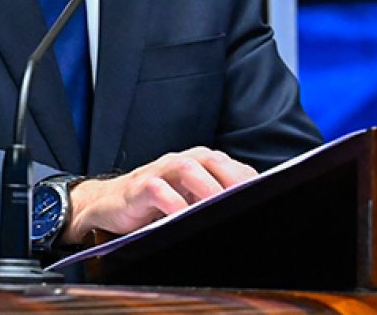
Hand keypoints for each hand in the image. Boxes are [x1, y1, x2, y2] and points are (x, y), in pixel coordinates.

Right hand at [62, 146, 257, 243]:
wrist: (109, 205)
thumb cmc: (158, 204)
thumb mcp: (191, 202)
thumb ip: (214, 202)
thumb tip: (249, 215)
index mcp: (202, 164)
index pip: (233, 168)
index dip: (250, 182)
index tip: (267, 198)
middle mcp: (184, 161)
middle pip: (213, 160)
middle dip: (232, 178)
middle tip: (248, 199)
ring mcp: (160, 171)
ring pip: (186, 167)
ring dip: (206, 185)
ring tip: (219, 204)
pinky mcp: (139, 186)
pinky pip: (157, 189)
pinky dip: (172, 201)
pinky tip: (181, 216)